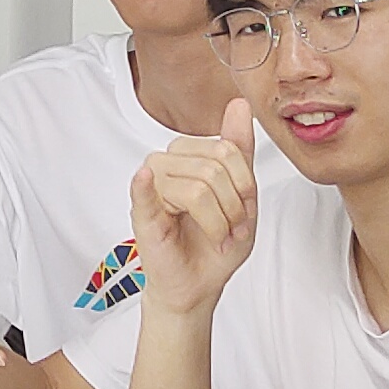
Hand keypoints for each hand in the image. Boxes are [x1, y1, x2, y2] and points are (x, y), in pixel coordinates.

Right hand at [129, 99, 258, 322]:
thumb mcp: (241, 195)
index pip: (226, 149)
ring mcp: (152, 187)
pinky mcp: (142, 212)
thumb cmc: (215, 243)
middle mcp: (167, 166)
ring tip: (217, 236)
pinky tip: (145, 179)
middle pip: (214, 167)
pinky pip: (146, 190)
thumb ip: (239, 149)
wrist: (198, 285)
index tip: (245, 211)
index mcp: (190, 158)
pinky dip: (146, 184)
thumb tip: (239, 103)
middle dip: (233, 206)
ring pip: (198, 187)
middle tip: (231, 230)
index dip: (244, 183)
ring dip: (218, 221)